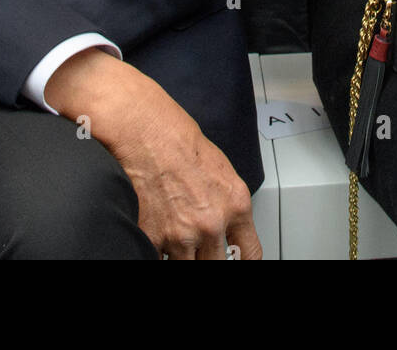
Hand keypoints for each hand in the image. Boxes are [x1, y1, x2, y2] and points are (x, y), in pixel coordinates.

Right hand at [46, 50, 261, 259]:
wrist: (145, 131)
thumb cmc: (178, 140)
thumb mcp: (221, 171)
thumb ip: (226, 205)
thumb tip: (225, 225)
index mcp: (235, 205)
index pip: (250, 253)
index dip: (243, 261)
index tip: (235, 260)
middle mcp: (211, 224)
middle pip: (216, 265)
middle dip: (207, 258)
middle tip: (197, 245)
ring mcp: (181, 234)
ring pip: (185, 266)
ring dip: (180, 255)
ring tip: (173, 234)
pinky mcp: (152, 237)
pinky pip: (156, 258)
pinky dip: (155, 251)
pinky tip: (155, 234)